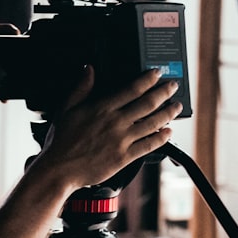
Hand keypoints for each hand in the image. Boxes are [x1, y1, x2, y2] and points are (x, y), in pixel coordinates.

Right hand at [31, 67, 181, 189]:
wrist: (60, 169)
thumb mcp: (66, 108)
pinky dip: (161, 138)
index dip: (148, 79)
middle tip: (173, 86)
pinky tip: (168, 132)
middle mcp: (115, 122)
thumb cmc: (61, 141)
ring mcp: (122, 140)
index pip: (131, 89)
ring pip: (152, 123)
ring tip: (176, 106)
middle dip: (164, 92)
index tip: (157, 73)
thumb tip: (89, 69)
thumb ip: (80, 88)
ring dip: (168, 113)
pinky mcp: (125, 157)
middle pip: (147, 103)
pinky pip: (149, 145)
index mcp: (102, 108)